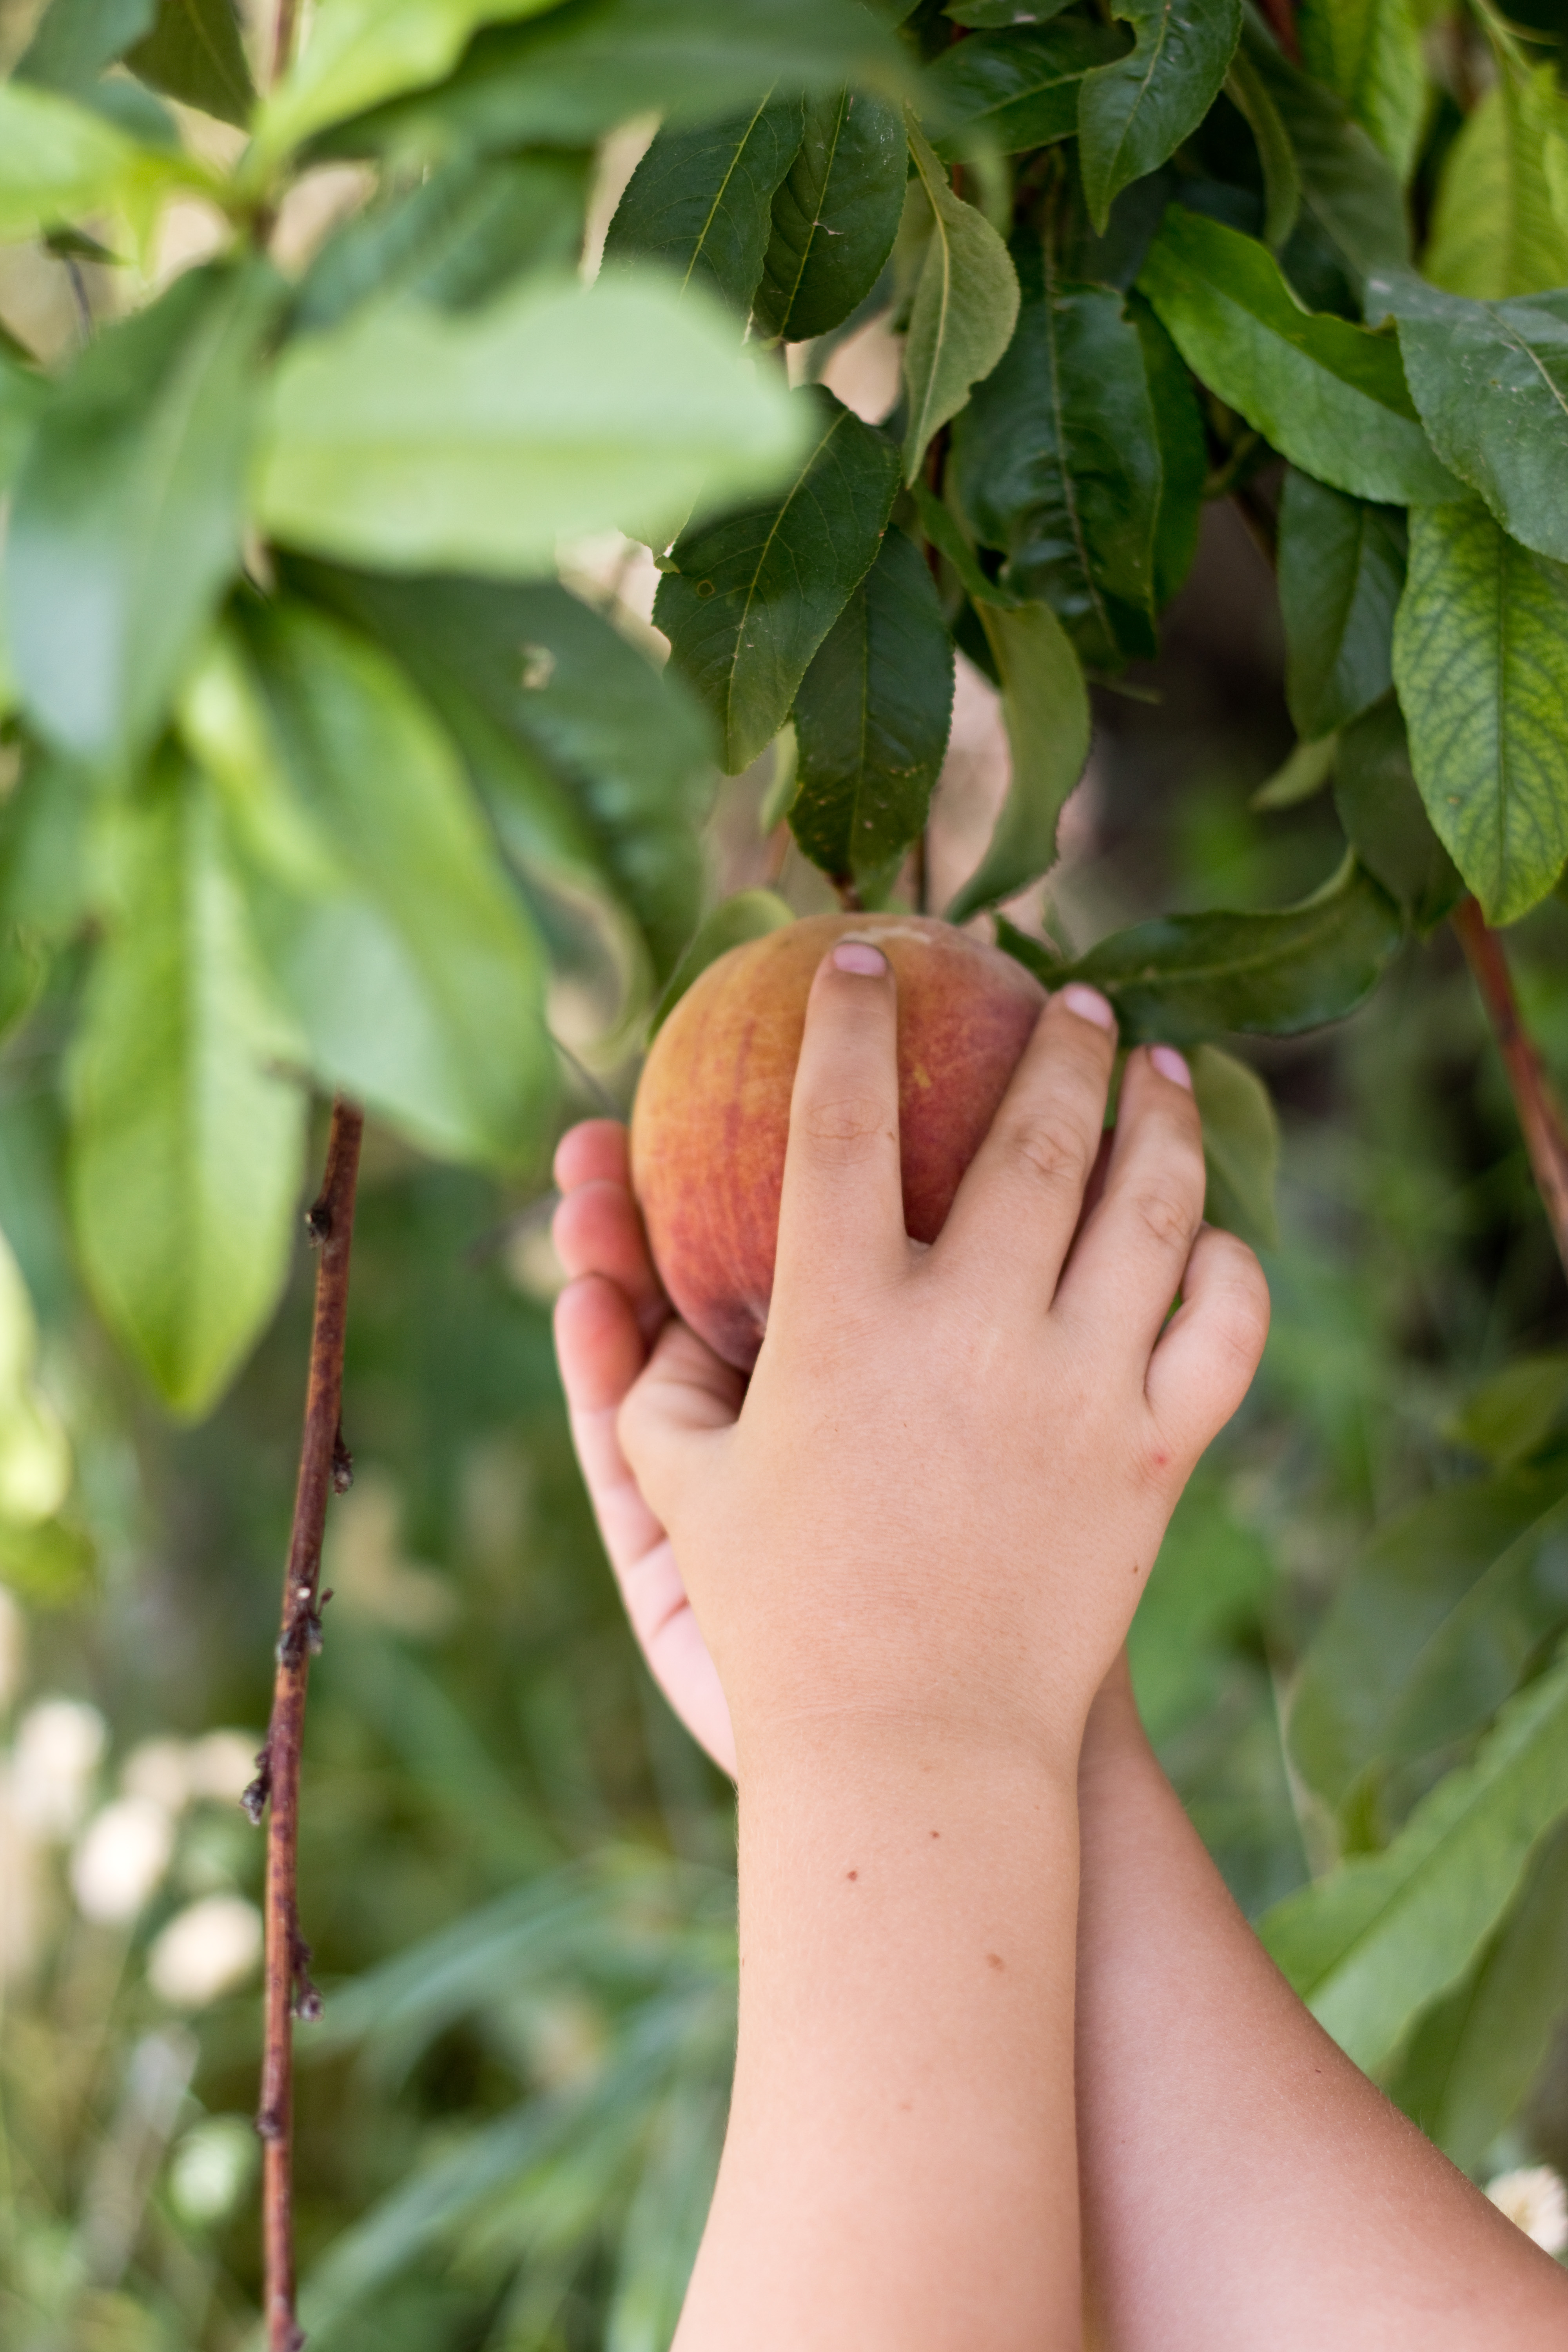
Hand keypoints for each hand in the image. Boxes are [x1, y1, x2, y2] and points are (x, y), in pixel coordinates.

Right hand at [562, 946, 1268, 1785]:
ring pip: (1147, 1207)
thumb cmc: (776, 1625)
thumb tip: (622, 1281)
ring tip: (1165, 1066)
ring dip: (1161, 1117)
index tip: (868, 960)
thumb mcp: (682, 1494)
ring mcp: (1075, 1389)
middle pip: (1030, 1134)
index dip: (847, 1023)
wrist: (916, 1755)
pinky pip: (1221, 1332)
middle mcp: (966, 1332)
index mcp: (838, 1326)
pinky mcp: (1153, 1456)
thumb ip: (647, 1379)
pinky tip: (1213, 1232)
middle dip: (1057, 1040)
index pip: (834, 1124)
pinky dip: (1228, 1266)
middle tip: (1071, 992)